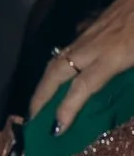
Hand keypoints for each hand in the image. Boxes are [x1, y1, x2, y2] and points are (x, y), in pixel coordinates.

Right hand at [30, 0, 133, 129]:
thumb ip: (130, 81)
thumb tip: (125, 106)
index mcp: (114, 55)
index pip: (82, 86)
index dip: (67, 109)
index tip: (56, 129)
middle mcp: (95, 45)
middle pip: (57, 72)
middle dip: (41, 97)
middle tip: (32, 120)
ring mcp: (91, 34)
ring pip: (57, 60)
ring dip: (43, 84)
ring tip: (37, 104)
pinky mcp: (93, 26)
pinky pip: (66, 51)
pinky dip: (55, 69)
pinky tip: (56, 79)